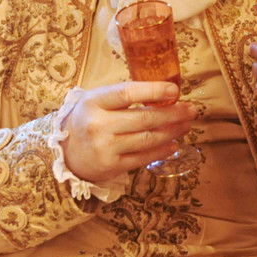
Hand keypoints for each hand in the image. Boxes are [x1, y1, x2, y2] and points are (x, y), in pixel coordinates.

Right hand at [60, 82, 196, 183]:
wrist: (64, 153)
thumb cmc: (87, 120)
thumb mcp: (97, 101)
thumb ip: (124, 97)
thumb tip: (165, 94)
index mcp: (93, 102)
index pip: (128, 93)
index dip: (154, 90)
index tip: (174, 90)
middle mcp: (98, 125)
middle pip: (144, 118)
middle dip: (173, 114)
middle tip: (191, 110)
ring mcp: (105, 148)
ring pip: (148, 139)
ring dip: (172, 131)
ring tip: (186, 125)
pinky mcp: (111, 166)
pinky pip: (143, 157)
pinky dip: (162, 150)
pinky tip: (174, 144)